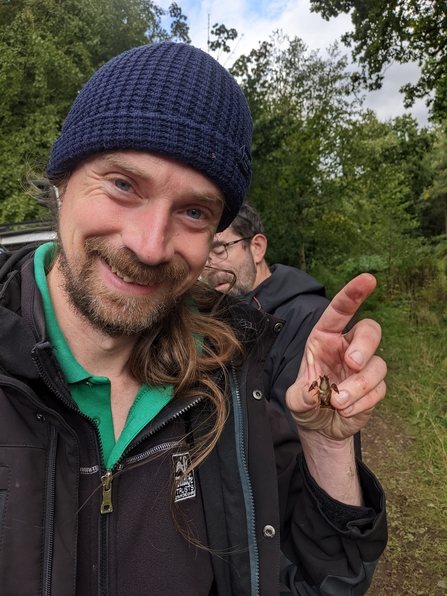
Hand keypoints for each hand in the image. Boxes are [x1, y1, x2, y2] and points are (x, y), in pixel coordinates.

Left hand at [285, 273, 386, 440]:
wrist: (320, 426)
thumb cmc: (306, 402)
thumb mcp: (294, 400)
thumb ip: (300, 396)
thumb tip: (312, 395)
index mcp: (324, 338)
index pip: (340, 311)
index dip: (353, 294)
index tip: (368, 279)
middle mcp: (346, 348)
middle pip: (370, 331)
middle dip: (365, 345)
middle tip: (352, 363)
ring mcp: (364, 367)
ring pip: (377, 365)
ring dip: (359, 385)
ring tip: (338, 403)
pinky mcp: (375, 388)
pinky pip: (378, 390)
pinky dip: (362, 403)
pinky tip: (346, 411)